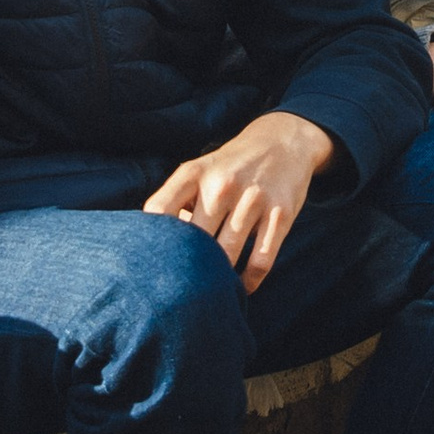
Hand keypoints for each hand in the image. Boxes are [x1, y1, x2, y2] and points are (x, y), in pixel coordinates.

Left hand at [145, 110, 334, 291]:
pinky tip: (241, 288)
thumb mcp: (199, 171)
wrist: (283, 141)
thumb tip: (158, 246)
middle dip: (187, 268)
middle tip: (181, 291)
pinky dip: (249, 282)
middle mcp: (221, 184)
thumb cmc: (230, 167)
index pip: (158, 210)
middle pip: (193, 241)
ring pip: (227, 255)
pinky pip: (261, 261)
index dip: (149, 240)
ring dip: (219, 279)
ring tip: (210, 292)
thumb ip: (177, 203)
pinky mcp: (280, 214)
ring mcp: (253, 198)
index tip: (152, 260)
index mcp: (193, 173)